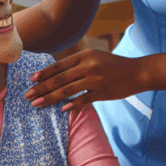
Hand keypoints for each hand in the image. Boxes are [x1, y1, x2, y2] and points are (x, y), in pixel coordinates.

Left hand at [24, 49, 146, 111]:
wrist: (138, 72)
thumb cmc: (115, 65)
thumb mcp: (96, 58)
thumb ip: (79, 64)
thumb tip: (58, 75)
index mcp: (85, 55)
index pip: (59, 65)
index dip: (44, 73)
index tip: (31, 80)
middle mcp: (89, 65)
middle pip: (59, 78)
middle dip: (41, 88)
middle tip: (28, 95)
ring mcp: (95, 79)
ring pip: (67, 89)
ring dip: (50, 98)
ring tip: (37, 104)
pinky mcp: (103, 91)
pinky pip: (83, 99)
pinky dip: (72, 104)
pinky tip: (62, 109)